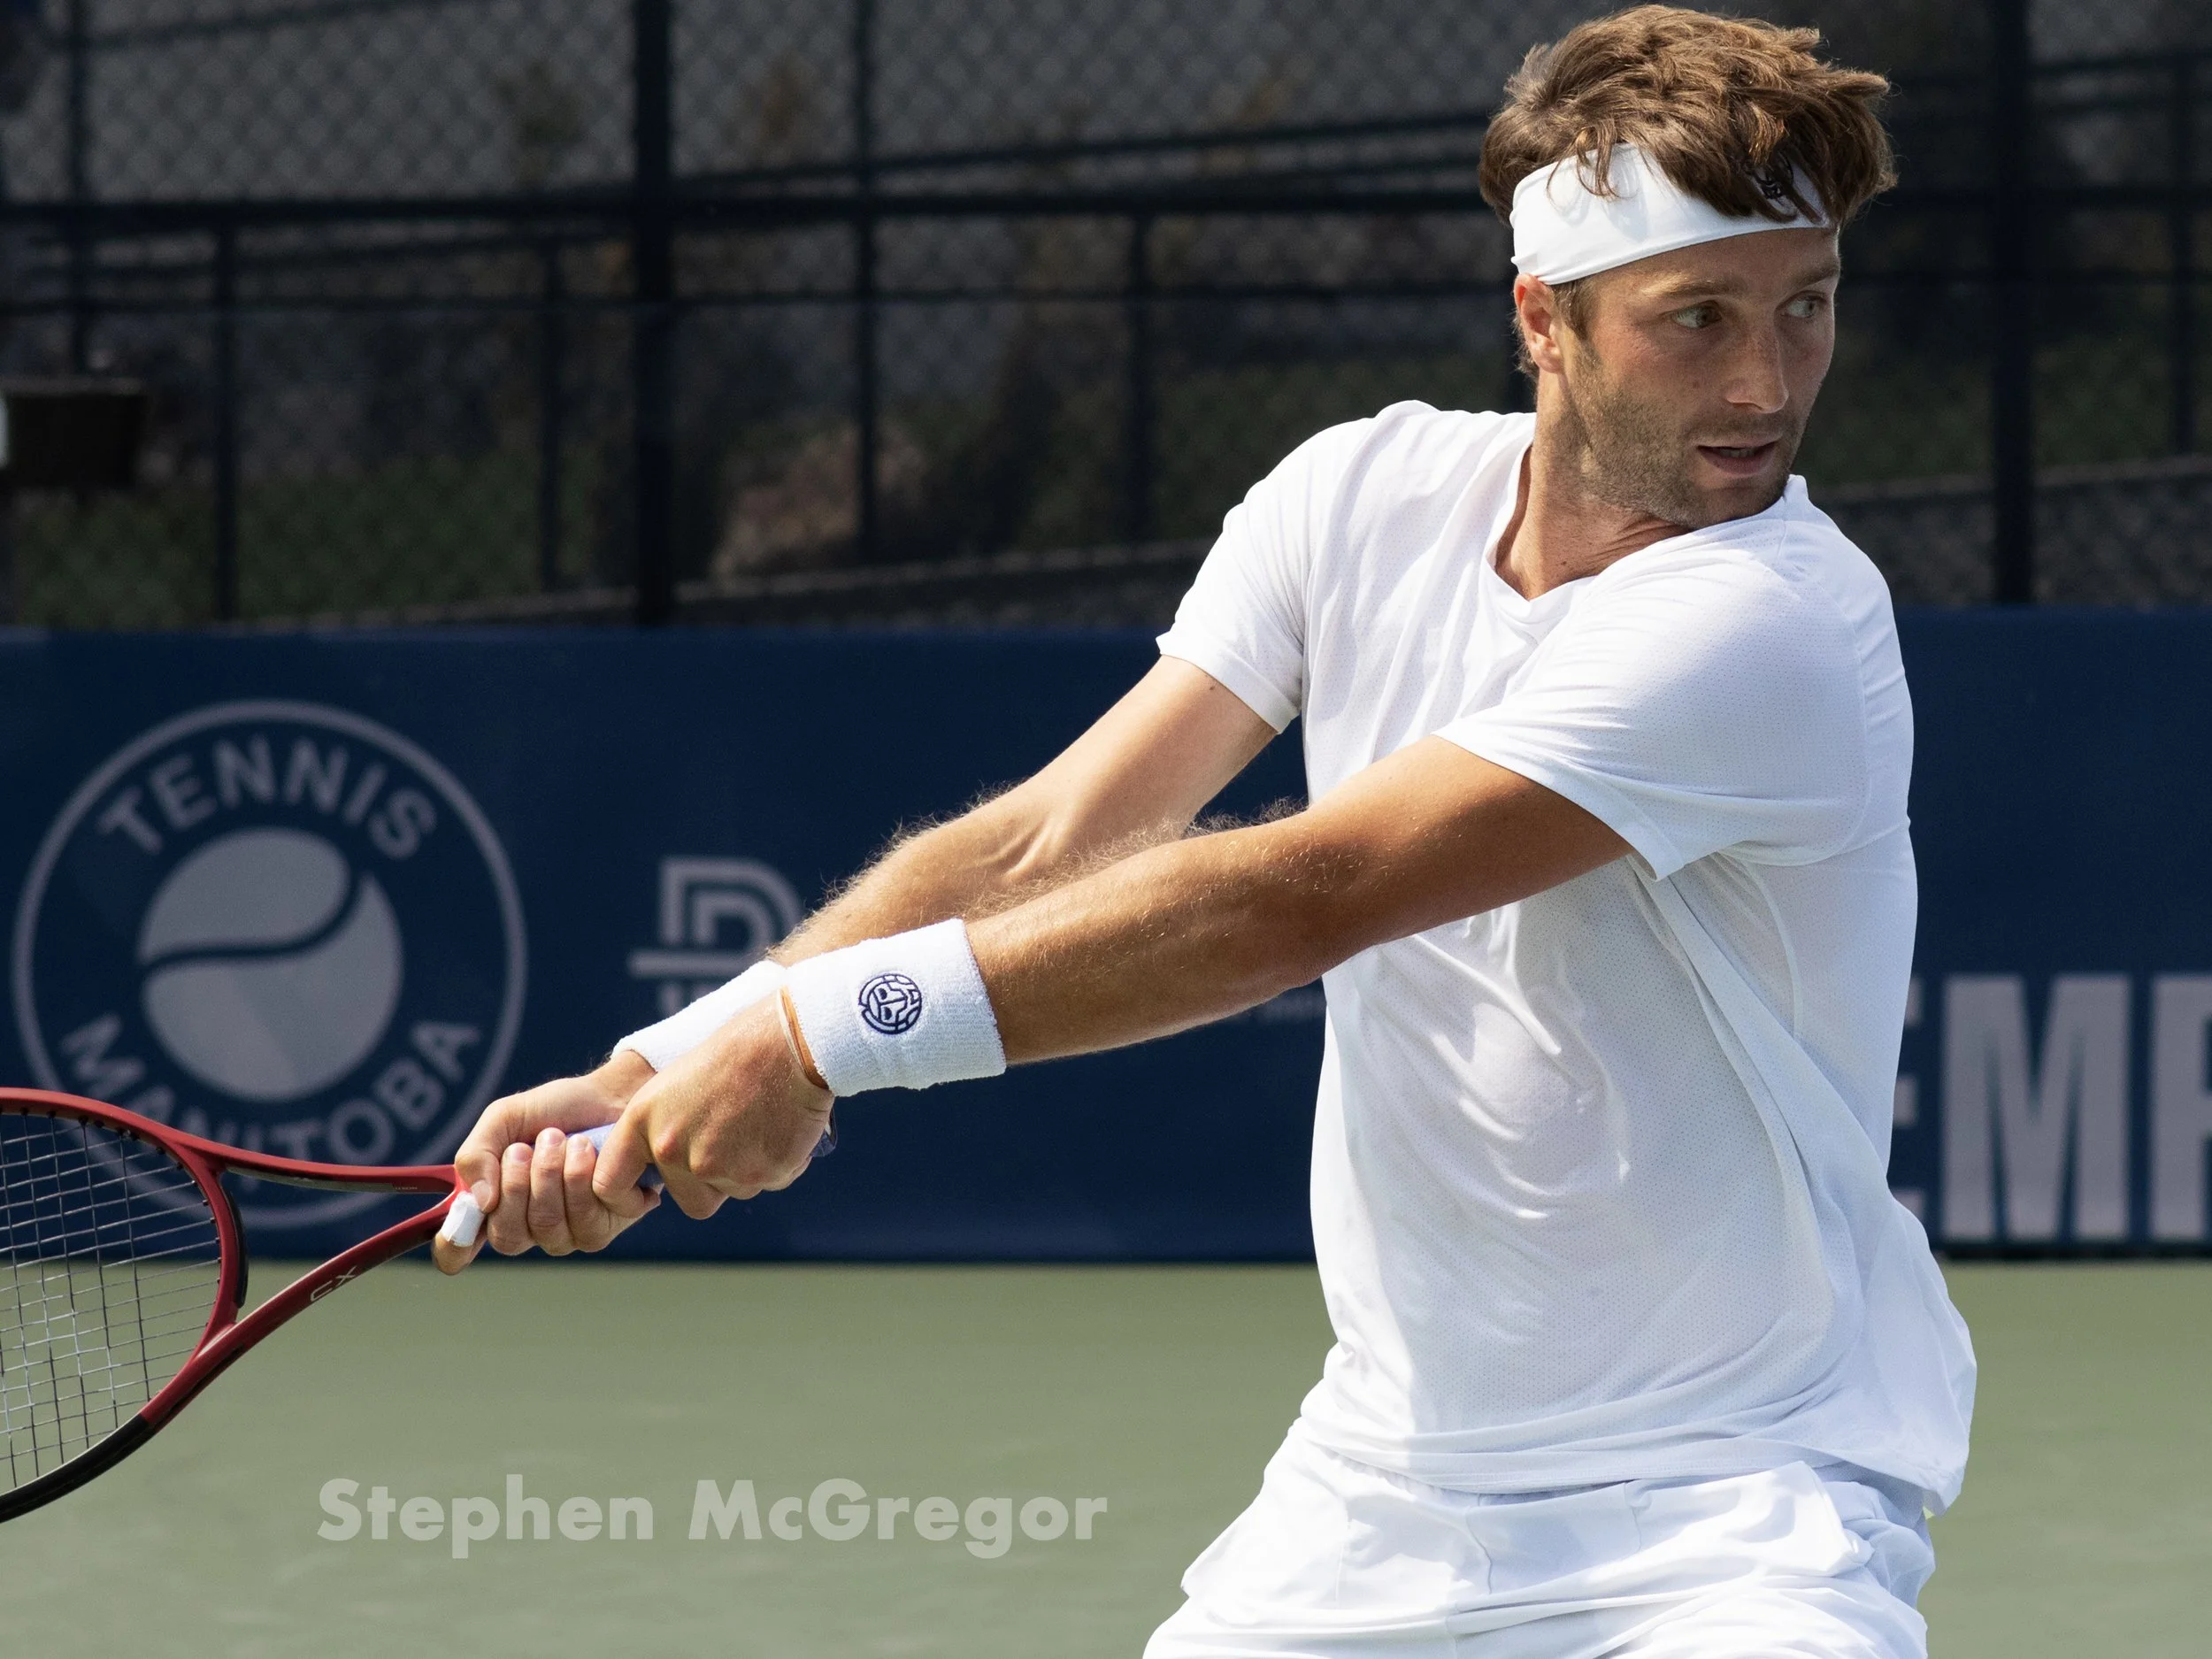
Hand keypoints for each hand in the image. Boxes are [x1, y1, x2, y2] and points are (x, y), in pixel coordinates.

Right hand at [431, 1049, 658, 1274]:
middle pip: (507, 1238)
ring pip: (547, 1227)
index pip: (457, 1251)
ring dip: (551, 1174)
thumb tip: (479, 1203)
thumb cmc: (555, 1111)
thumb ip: (476, 1154)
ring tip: (564, 1139)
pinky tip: (589, 1151)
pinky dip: (582, 1176)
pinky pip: (586, 1221)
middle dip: (516, 1186)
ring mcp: (566, 1234)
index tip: (461, 1224)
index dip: (452, 1247)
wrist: (611, 1096)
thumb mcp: (504, 1119)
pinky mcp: (603, 1228)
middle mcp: (527, 1228)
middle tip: (526, 1147)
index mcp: (492, 1207)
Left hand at [591, 995, 832, 1220]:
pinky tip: (783, 1125)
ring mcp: (717, 1166)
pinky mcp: (760, 1174)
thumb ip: (664, 1127)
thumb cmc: (738, 1050)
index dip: (627, 1196)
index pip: (609, 1183)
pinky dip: (778, 1163)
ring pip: (733, 1190)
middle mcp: (674, 1150)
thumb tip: (662, 1167)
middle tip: (735, 1139)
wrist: (791, 1040)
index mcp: (644, 1120)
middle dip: (711, 1181)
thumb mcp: (677, 1083)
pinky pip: (768, 1183)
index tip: (647, 1195)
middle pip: (689, 1199)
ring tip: (761, 1121)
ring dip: (747, 1169)